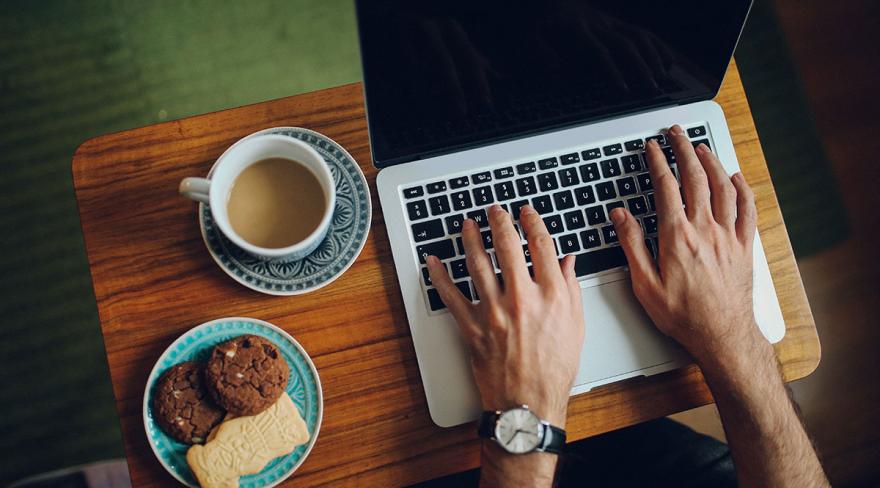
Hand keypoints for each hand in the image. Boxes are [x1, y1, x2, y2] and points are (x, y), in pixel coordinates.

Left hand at [426, 204, 584, 425]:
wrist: (528, 404)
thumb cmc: (553, 371)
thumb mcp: (575, 327)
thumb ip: (571, 290)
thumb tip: (567, 262)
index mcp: (552, 296)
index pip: (542, 245)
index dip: (532, 222)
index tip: (526, 213)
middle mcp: (522, 299)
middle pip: (507, 246)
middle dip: (499, 221)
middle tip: (494, 210)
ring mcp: (494, 312)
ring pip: (477, 264)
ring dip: (470, 239)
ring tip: (468, 225)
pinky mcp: (472, 327)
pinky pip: (450, 296)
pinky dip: (439, 276)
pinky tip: (434, 261)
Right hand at [610, 124, 769, 369]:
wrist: (721, 334)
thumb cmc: (682, 315)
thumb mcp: (644, 283)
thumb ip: (632, 245)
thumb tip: (621, 216)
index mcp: (677, 237)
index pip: (666, 188)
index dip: (657, 163)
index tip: (651, 149)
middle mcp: (705, 230)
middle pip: (695, 178)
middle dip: (683, 150)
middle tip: (676, 134)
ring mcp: (727, 236)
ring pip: (722, 187)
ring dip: (711, 162)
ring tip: (701, 148)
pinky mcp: (743, 246)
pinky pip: (747, 209)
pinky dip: (742, 188)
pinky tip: (736, 178)